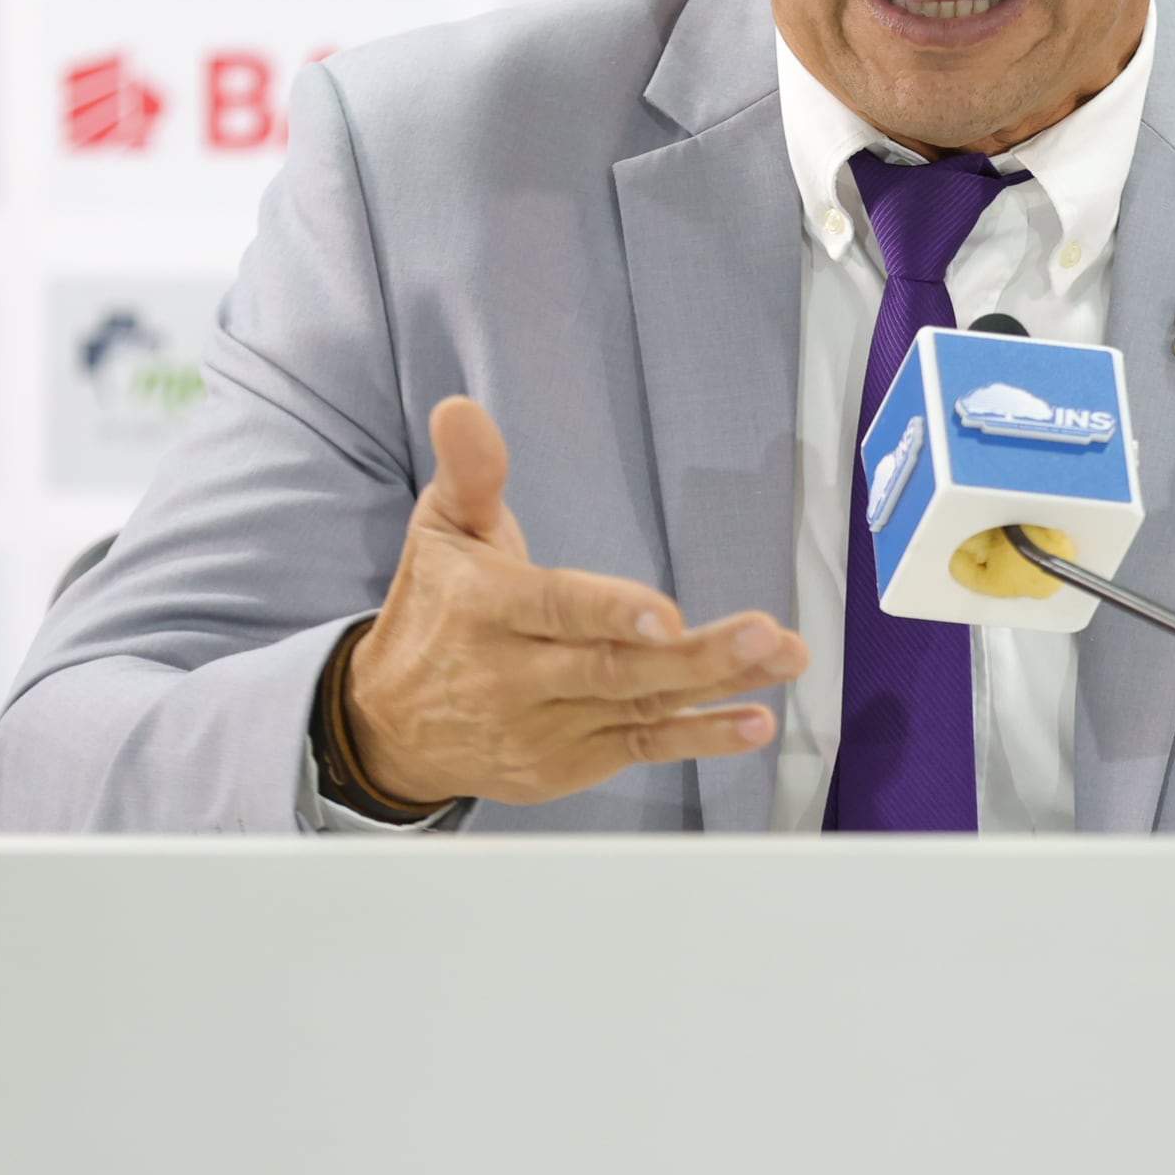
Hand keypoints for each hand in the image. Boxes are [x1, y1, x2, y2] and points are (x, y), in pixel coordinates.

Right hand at [341, 395, 808, 807]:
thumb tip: (461, 410)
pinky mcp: (570, 764)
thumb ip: (468, 472)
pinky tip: (755, 723)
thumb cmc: (434, 610)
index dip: (611, 613)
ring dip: (719, 686)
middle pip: (613, 668)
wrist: (390, 726)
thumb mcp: (442, 531)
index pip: (554, 610)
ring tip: (784, 658)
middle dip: (696, 655)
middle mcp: (515, 678)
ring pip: (641, 705)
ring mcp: (546, 729)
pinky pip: (643, 746)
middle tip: (766, 632)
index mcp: (485, 611)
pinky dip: (702, 739)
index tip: (667, 616)